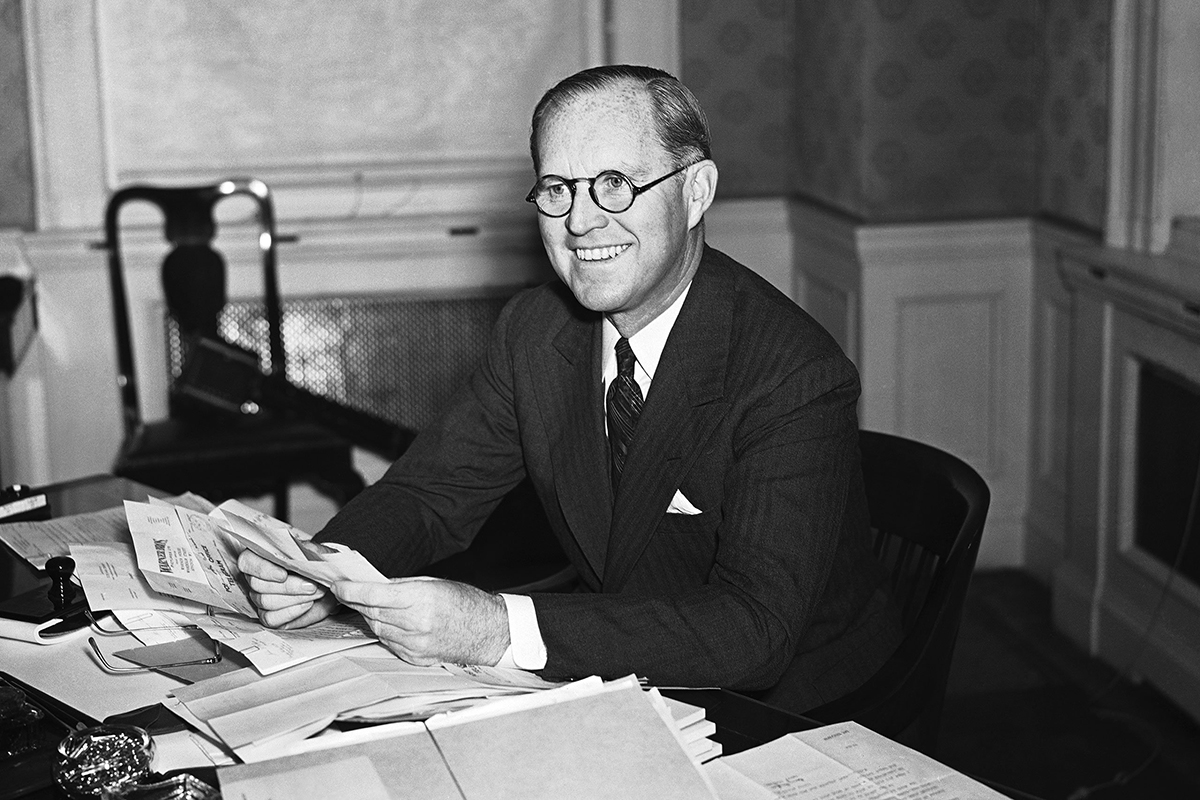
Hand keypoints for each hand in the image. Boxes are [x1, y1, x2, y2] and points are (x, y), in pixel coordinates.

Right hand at [237, 549, 337, 628]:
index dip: (263, 569)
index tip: (283, 575)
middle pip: (257, 585)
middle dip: (288, 586)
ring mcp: (260, 598)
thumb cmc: (316, 564)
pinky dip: (291, 612)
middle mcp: (256, 578)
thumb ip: (307, 552)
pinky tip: (307, 604)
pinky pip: (270, 618)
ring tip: (315, 593)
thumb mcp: (314, 553)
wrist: (328, 581)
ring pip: (265, 601)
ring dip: (294, 598)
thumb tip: (305, 557)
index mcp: (261, 556)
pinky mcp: (269, 615)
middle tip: (312, 585)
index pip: (247, 561)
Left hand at [331, 577, 508, 666]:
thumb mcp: (433, 583)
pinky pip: (389, 643)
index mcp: (421, 600)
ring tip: (374, 606)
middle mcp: (416, 625)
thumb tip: (375, 586)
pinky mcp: (415, 658)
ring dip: (371, 617)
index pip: (373, 596)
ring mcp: (415, 645)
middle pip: (372, 613)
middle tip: (350, 591)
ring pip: (377, 629)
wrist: (488, 632)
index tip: (339, 585)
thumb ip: (402, 586)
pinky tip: (392, 623)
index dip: (351, 591)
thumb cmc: (465, 603)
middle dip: (358, 601)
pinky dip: (385, 632)